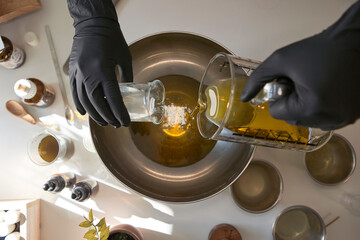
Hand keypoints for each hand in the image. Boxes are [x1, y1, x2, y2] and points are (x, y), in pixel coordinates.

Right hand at [68, 1, 131, 126]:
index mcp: (103, 70)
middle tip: (116, 124)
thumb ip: (127, 77)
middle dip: (108, 116)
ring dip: (94, 114)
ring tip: (104, 121)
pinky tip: (85, 113)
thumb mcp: (125, 58)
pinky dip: (79, 104)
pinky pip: (74, 92)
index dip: (119, 112)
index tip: (125, 122)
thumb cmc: (112, 39)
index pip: (113, 98)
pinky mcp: (72, 71)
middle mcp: (88, 74)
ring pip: (84, 101)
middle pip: (97, 103)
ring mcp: (78, 73)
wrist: (92, 24)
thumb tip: (128, 92)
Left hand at [241, 1, 359, 129]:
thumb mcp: (281, 60)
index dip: (278, 95)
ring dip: (304, 106)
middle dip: (291, 102)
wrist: (352, 41)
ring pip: (307, 121)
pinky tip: (326, 90)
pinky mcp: (352, 117)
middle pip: (292, 119)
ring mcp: (342, 119)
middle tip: (302, 81)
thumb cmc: (318, 49)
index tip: (289, 80)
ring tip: (315, 85)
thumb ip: (258, 79)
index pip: (277, 113)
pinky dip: (319, 108)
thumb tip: (244, 98)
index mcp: (311, 107)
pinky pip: (324, 119)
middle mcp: (329, 118)